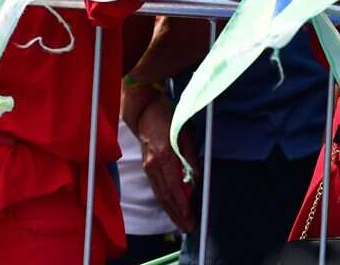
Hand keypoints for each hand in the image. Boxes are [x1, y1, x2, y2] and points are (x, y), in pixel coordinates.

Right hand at [136, 94, 197, 232]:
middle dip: (178, 214)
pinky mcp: (147, 167)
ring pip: (160, 195)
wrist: (144, 110)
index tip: (190, 217)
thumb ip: (190, 157)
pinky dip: (165, 201)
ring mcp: (148, 167)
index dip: (182, 205)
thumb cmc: (168, 118)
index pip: (174, 186)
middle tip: (189, 228)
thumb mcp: (186, 134)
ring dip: (171, 211)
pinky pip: (157, 189)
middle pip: (166, 196)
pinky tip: (172, 209)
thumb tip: (194, 179)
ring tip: (182, 224)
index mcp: (164, 156)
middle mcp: (153, 165)